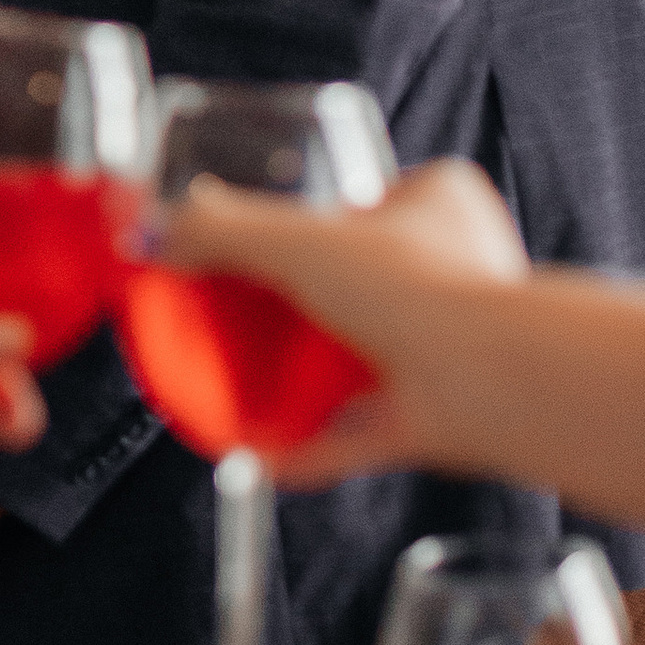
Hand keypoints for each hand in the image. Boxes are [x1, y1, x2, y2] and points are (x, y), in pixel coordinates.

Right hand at [155, 158, 528, 484]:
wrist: (486, 384)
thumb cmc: (424, 291)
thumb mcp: (300, 238)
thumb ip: (222, 230)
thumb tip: (158, 232)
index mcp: (441, 205)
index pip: (373, 194)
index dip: (318, 209)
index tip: (264, 232)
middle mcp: (451, 275)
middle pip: (358, 282)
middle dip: (300, 303)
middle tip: (238, 311)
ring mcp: (443, 349)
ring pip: (360, 359)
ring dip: (301, 377)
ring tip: (240, 379)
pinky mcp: (429, 417)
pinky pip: (356, 430)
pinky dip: (310, 443)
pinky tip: (261, 450)